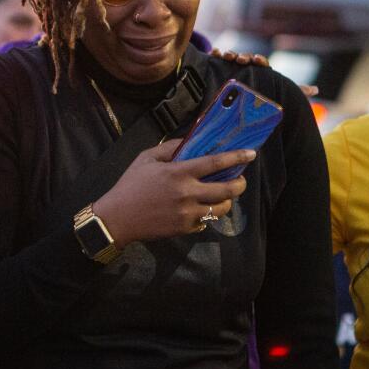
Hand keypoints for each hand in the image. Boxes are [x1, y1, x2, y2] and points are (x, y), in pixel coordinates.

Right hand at [92, 141, 252, 246]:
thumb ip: (170, 147)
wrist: (117, 218)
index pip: (215, 163)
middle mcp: (187, 193)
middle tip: (240, 180)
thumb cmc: (130, 185)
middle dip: (239, 184)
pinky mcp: (184, 228)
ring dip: (227, 201)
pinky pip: (206, 221)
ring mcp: (187, 213)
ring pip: (221, 208)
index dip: (236, 157)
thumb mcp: (146, 158)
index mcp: (178, 173)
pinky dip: (208, 214)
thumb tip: (190, 140)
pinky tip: (201, 208)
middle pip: (227, 190)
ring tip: (222, 195)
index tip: (251, 154)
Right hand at [208, 48, 318, 98]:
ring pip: (233, 56)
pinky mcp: (223, 66)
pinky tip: (214, 53)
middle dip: (244, 56)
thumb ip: (297, 89)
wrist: (245, 85)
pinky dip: (217, 53)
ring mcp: (235, 63)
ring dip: (230, 53)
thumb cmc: (265, 89)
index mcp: (262, 68)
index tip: (257, 60)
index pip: (262, 62)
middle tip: (242, 59)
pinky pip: (219, 57)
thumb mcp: (280, 89)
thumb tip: (316, 89)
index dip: (260, 60)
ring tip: (227, 56)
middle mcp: (248, 64)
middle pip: (247, 57)